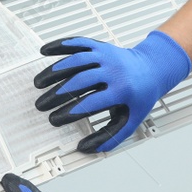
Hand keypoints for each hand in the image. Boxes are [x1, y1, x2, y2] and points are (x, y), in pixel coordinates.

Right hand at [33, 30, 191, 153]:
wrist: (152, 68)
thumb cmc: (140, 95)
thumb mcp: (131, 118)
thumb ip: (110, 136)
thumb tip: (87, 148)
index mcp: (122, 90)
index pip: (91, 103)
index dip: (71, 112)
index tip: (56, 119)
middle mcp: (113, 70)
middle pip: (79, 82)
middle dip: (57, 95)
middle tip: (41, 105)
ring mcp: (105, 55)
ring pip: (75, 61)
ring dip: (54, 72)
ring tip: (38, 83)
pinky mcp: (99, 45)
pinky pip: (78, 43)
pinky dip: (60, 45)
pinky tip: (45, 51)